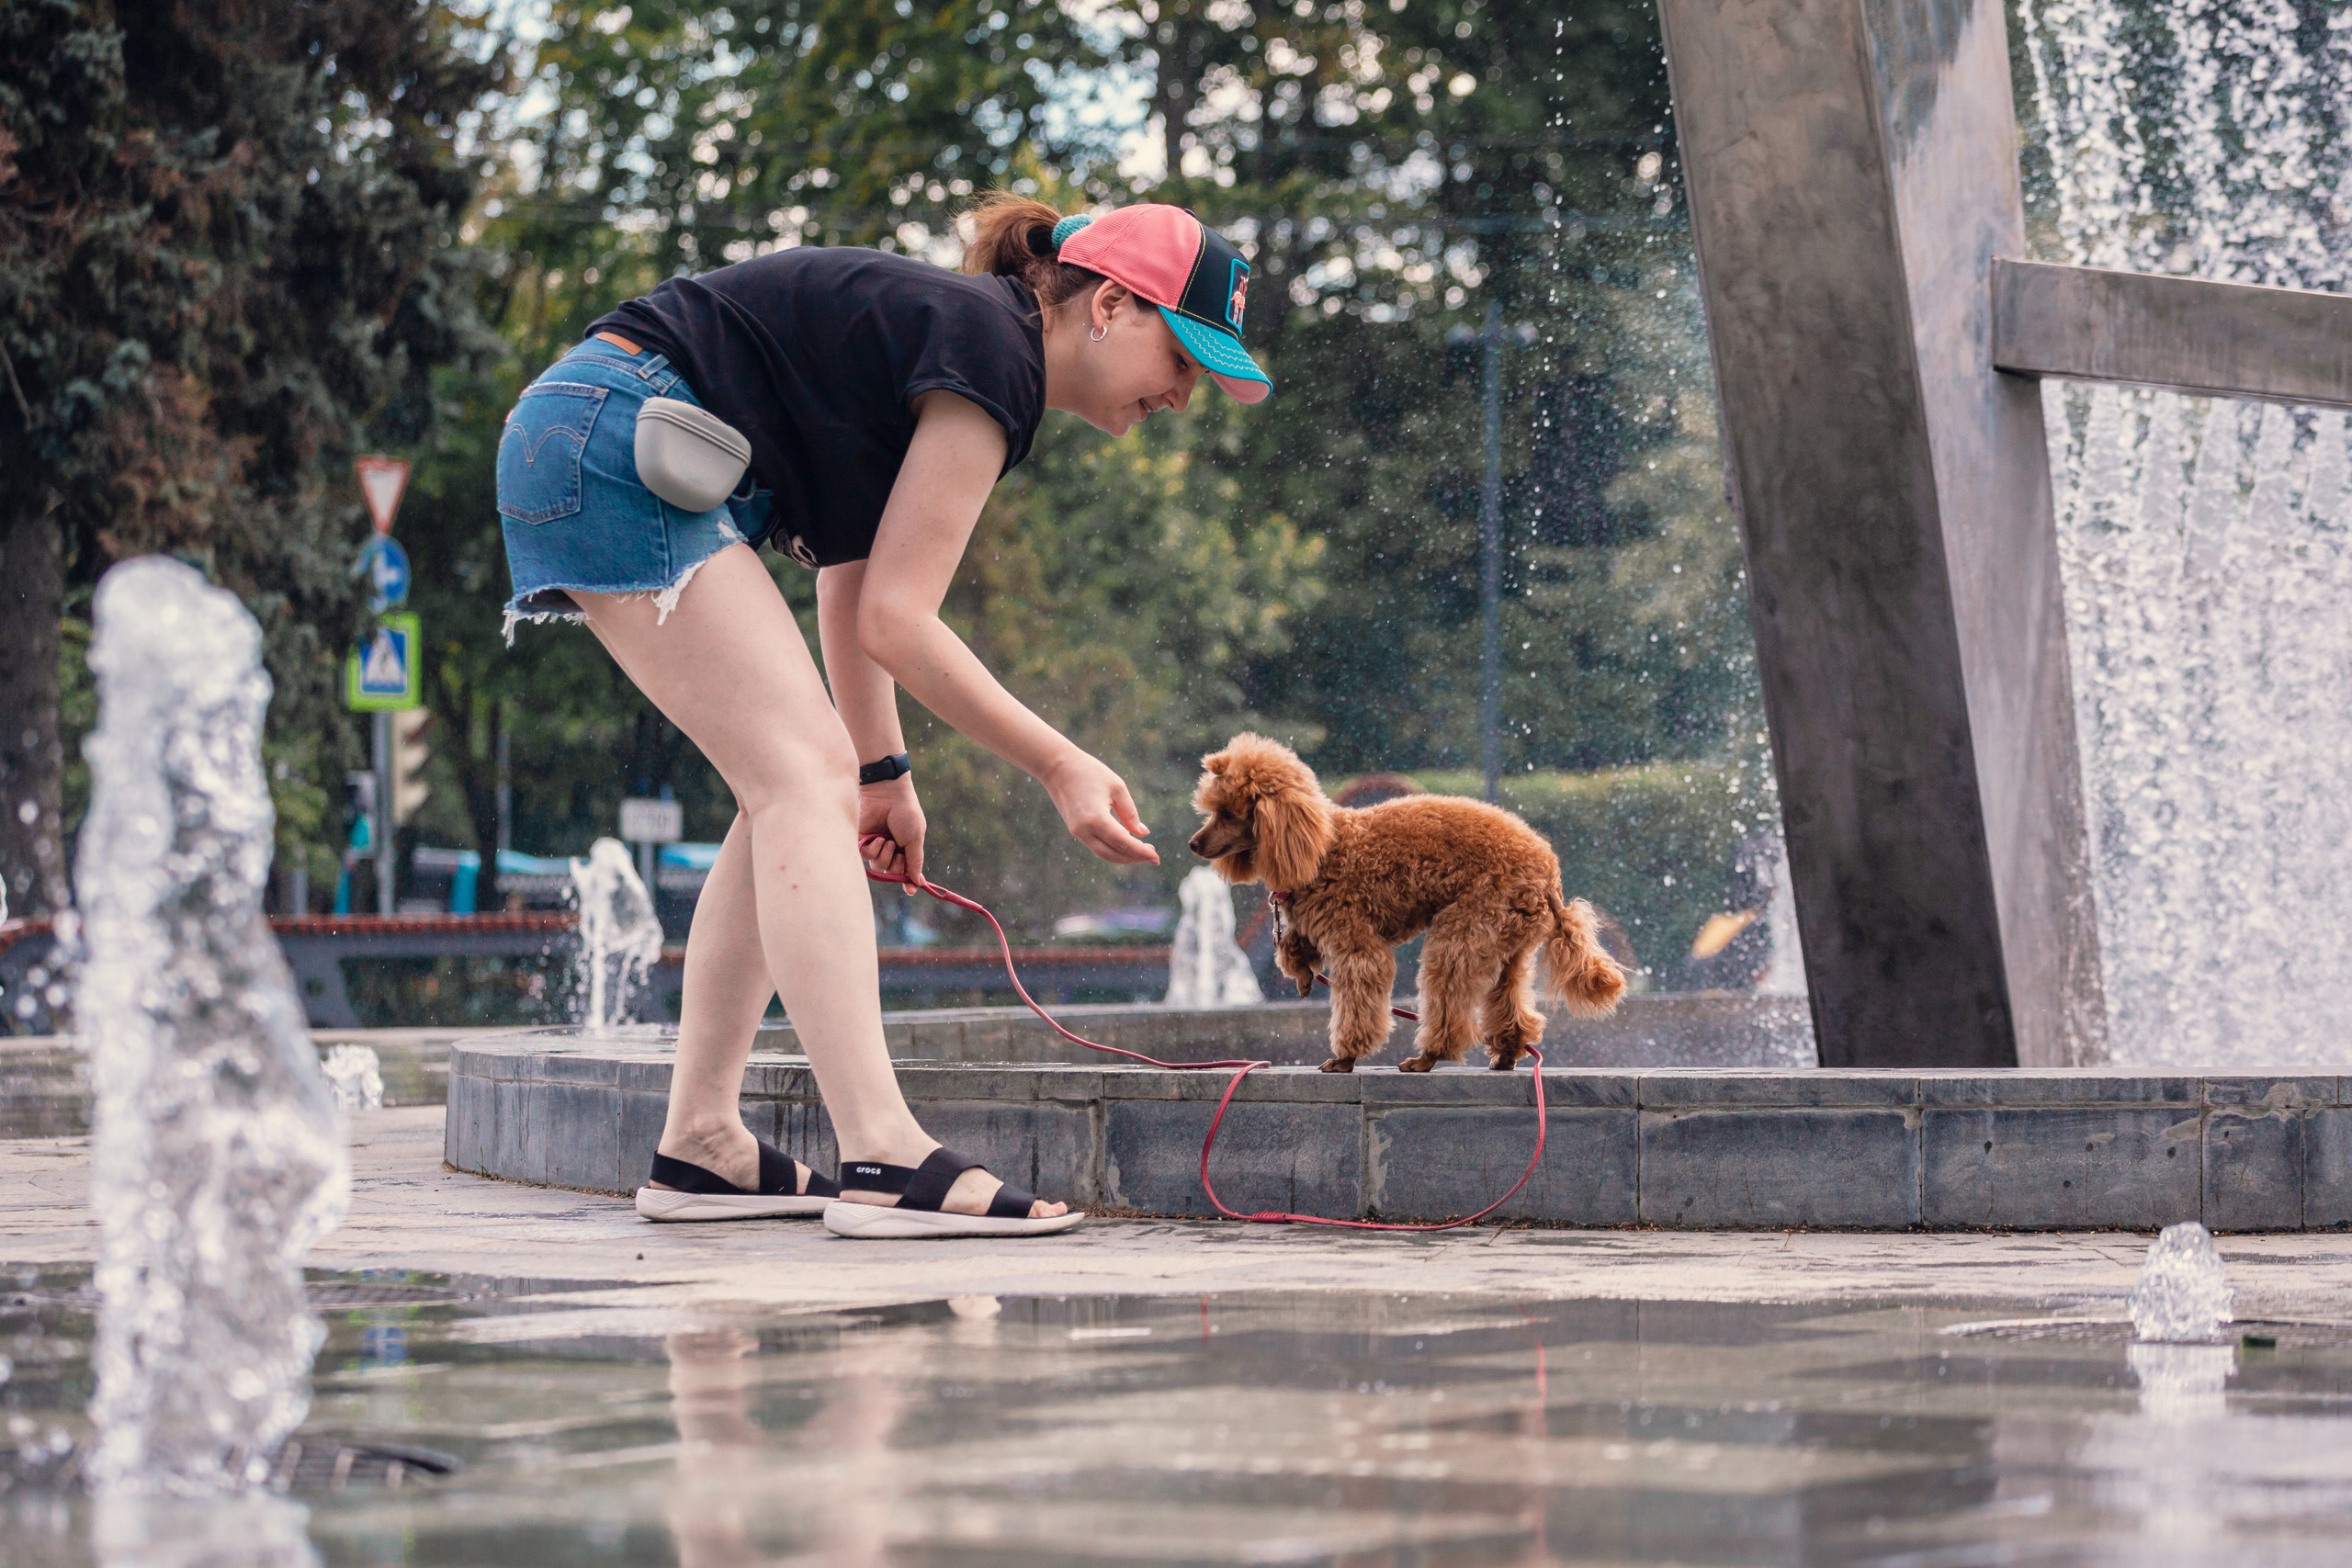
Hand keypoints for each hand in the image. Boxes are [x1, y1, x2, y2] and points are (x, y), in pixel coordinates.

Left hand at [856, 776, 927, 890]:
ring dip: (884, 856)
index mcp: (906, 848)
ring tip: (887, 840)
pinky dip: (872, 849)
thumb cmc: (905, 813)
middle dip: (895, 865)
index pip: (906, 870)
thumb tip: (919, 883)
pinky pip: (865, 856)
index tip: (911, 891)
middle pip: (891, 871)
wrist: (887, 793)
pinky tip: (877, 838)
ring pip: (878, 866)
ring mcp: (876, 844)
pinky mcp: (861, 840)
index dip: (908, 881)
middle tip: (897, 850)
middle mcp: (890, 848)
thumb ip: (915, 861)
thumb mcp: (915, 839)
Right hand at [1042, 750, 1158, 865]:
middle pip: (1113, 854)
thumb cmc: (1089, 772)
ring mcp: (1077, 832)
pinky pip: (1097, 846)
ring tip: (1144, 851)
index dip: (1141, 852)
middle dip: (1134, 858)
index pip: (1123, 843)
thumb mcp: (1116, 787)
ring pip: (1104, 853)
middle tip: (1154, 856)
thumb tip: (1142, 833)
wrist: (1057, 767)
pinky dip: (1113, 849)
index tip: (1156, 858)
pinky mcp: (1075, 830)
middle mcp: (1084, 830)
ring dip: (1124, 856)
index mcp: (1096, 819)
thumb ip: (1130, 813)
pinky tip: (1127, 843)